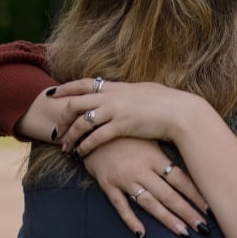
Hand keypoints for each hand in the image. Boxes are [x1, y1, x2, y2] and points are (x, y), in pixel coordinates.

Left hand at [50, 78, 204, 155]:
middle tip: (57, 131)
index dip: (67, 88)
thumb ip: (132, 92)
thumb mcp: (147, 91)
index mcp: (118, 86)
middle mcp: (113, 96)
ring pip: (81, 122)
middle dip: (62, 118)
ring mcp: (116, 110)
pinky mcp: (121, 126)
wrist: (181, 112)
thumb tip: (128, 90)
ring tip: (66, 147)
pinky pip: (95, 137)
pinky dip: (85, 146)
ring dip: (70, 136)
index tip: (55, 94)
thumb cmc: (169, 103)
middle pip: (75, 102)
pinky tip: (81, 153)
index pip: (85, 83)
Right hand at [82, 136, 212, 237]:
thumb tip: (190, 161)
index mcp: (155, 157)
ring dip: (167, 219)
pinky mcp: (107, 185)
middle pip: (168, 195)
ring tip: (183, 232)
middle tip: (203, 227)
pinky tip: (141, 233)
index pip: (180, 179)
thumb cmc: (126, 132)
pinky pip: (120, 206)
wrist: (91, 129)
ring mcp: (124, 179)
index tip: (210, 208)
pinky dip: (130, 220)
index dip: (195, 195)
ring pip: (149, 203)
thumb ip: (165, 154)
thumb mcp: (149, 138)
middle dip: (187, 212)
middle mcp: (141, 170)